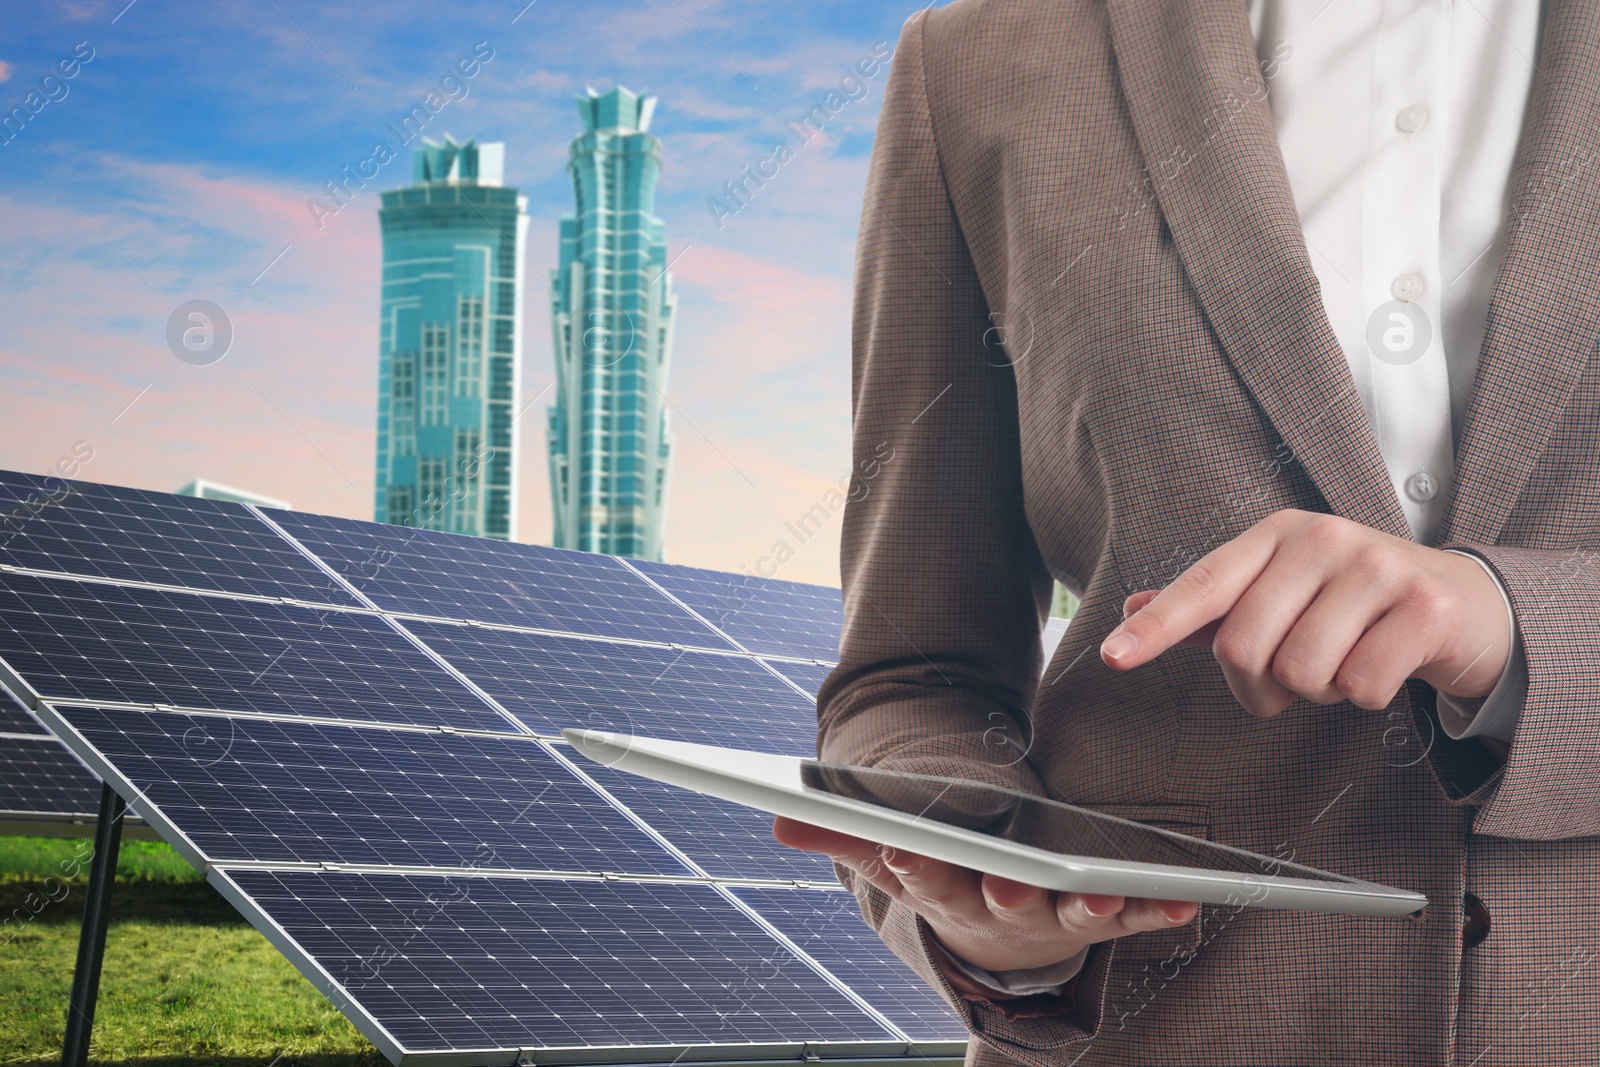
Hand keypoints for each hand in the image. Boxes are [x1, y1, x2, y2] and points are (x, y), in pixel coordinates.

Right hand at [773, 817, 1197, 972]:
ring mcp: (1052, 915)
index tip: (903, 848)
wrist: (1003, 932)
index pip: (924, 878)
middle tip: (1005, 879)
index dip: (914, 864)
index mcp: (946, 891)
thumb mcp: (894, 857)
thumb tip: (775, 816)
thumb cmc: (948, 879)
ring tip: (1104, 892)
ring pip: (1069, 912)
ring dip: (1086, 903)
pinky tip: (1183, 902)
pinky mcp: (1098, 915)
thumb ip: (840, 835)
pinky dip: (1156, 910)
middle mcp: (999, 910)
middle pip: (998, 900)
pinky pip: (1132, 915)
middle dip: (1002, 889)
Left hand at [1100, 510, 1511, 715]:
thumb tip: (1135, 603)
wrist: (1463, 603)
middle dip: (1260, 685)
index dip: (1156, 625)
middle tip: (1292, 680)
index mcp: (1275, 534)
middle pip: (1244, 646)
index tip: (1113, 657)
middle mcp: (1321, 538)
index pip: (1203, 585)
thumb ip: (1214, 605)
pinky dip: (1364, 695)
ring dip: (1317, 691)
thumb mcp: (1282, 591)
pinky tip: (1383, 665)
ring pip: (1302, 672)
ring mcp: (1376, 567)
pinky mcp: (1424, 607)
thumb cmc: (1353, 602)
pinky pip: (1360, 686)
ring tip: (1344, 661)